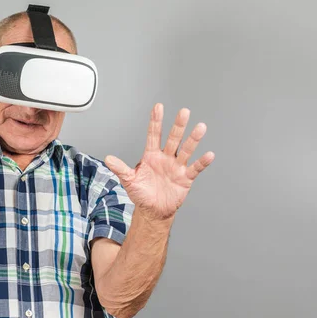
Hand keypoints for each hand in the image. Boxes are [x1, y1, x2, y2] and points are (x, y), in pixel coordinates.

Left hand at [105, 103, 214, 220]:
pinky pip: (195, 168)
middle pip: (173, 138)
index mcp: (151, 156)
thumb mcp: (129, 180)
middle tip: (184, 112)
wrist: (153, 210)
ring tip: (200, 127)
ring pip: (186, 150)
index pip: (154, 135)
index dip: (156, 121)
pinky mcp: (185, 178)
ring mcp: (176, 167)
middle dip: (178, 126)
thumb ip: (120, 168)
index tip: (158, 107)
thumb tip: (108, 159)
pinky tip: (209, 155)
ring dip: (193, 140)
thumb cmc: (141, 193)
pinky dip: (202, 162)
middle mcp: (166, 158)